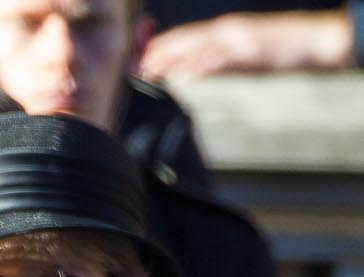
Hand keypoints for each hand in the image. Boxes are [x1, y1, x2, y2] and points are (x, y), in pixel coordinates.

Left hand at [138, 13, 354, 79]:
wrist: (315, 41)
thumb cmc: (278, 51)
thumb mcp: (238, 58)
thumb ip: (212, 63)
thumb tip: (185, 73)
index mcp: (221, 33)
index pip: (182, 39)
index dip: (157, 48)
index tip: (135, 60)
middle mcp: (225, 32)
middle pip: (184, 40)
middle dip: (156, 52)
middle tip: (132, 66)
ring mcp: (238, 39)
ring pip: (199, 45)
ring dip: (172, 56)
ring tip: (149, 67)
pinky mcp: (252, 50)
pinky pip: (224, 57)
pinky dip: (203, 64)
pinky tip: (187, 73)